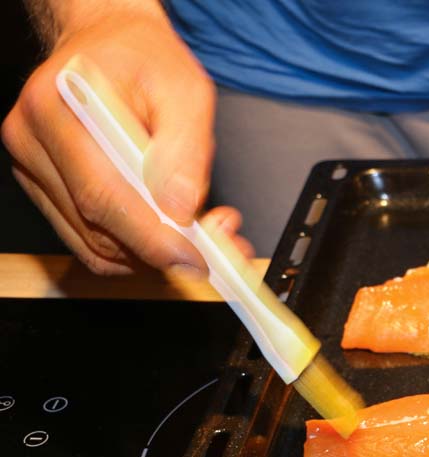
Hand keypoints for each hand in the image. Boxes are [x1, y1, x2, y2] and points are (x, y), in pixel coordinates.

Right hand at [1, 4, 241, 274]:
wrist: (110, 46)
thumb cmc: (144, 60)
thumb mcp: (185, 89)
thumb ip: (186, 149)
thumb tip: (179, 208)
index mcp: (57, 106)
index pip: (102, 195)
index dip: (152, 237)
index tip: (195, 258)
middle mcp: (33, 140)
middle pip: (96, 227)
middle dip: (161, 249)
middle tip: (215, 249)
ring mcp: (34, 168)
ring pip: (94, 243)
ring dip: (151, 252)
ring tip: (199, 232)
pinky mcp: (45, 189)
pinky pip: (89, 240)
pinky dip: (132, 248)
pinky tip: (166, 231)